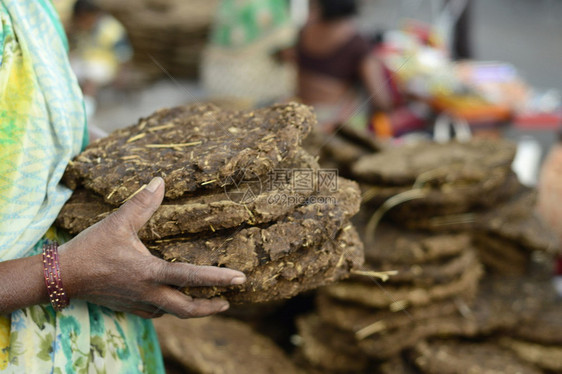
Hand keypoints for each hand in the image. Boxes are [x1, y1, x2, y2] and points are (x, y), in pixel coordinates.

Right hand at [58, 177, 245, 318]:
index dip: (218, 278)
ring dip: (190, 308)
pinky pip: (156, 312)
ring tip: (206, 301)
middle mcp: (149, 292)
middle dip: (210, 307)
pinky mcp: (129, 307)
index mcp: (151, 273)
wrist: (63, 276)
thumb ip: (141, 203)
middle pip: (187, 309)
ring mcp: (139, 303)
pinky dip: (169, 307)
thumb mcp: (118, 222)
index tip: (240, 279)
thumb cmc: (91, 249)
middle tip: (229, 300)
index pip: (192, 277)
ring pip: (172, 312)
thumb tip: (160, 181)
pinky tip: (172, 299)